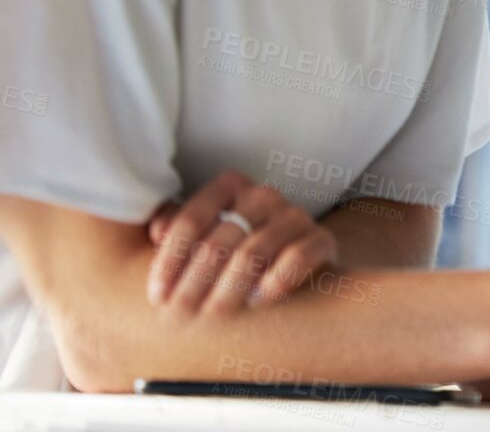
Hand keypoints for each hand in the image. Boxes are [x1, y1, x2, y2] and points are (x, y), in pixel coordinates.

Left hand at [146, 170, 337, 315]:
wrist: (291, 273)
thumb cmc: (233, 256)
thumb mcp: (202, 239)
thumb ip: (177, 228)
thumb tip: (156, 229)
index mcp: (232, 187)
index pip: (192, 218)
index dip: (170, 259)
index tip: (157, 295)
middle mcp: (264, 195)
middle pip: (220, 238)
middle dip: (195, 280)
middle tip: (179, 313)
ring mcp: (295, 215)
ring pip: (254, 250)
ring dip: (229, 287)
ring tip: (213, 314)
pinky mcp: (321, 240)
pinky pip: (298, 257)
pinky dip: (275, 281)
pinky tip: (256, 301)